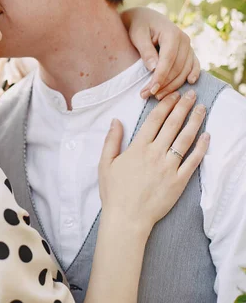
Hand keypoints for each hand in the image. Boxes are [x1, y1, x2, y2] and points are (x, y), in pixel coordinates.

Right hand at [98, 90, 209, 232]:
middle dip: (183, 107)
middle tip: (191, 94)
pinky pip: (193, 161)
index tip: (173, 95)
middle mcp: (155, 154)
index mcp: (137, 148)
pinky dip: (202, 147)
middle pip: (172, 125)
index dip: (165, 105)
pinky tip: (207, 136)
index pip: (154, 120)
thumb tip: (116, 121)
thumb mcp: (105, 164)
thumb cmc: (113, 192)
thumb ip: (111, 140)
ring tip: (202, 108)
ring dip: (195, 121)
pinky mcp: (179, 181)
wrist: (127, 218)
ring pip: (185, 139)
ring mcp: (169, 167)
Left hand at [121, 7, 200, 99]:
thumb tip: (154, 68)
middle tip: (147, 95)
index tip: (150, 90)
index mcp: (172, 34)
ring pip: (185, 70)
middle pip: (177, 68)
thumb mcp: (137, 35)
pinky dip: (193, 74)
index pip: (168, 60)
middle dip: (164, 84)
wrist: (144, 17)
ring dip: (173, 85)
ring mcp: (188, 45)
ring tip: (158, 96)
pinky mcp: (188, 50)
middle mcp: (184, 39)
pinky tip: (190, 83)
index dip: (160, 77)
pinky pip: (194, 64)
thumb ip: (146, 51)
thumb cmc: (138, 26)